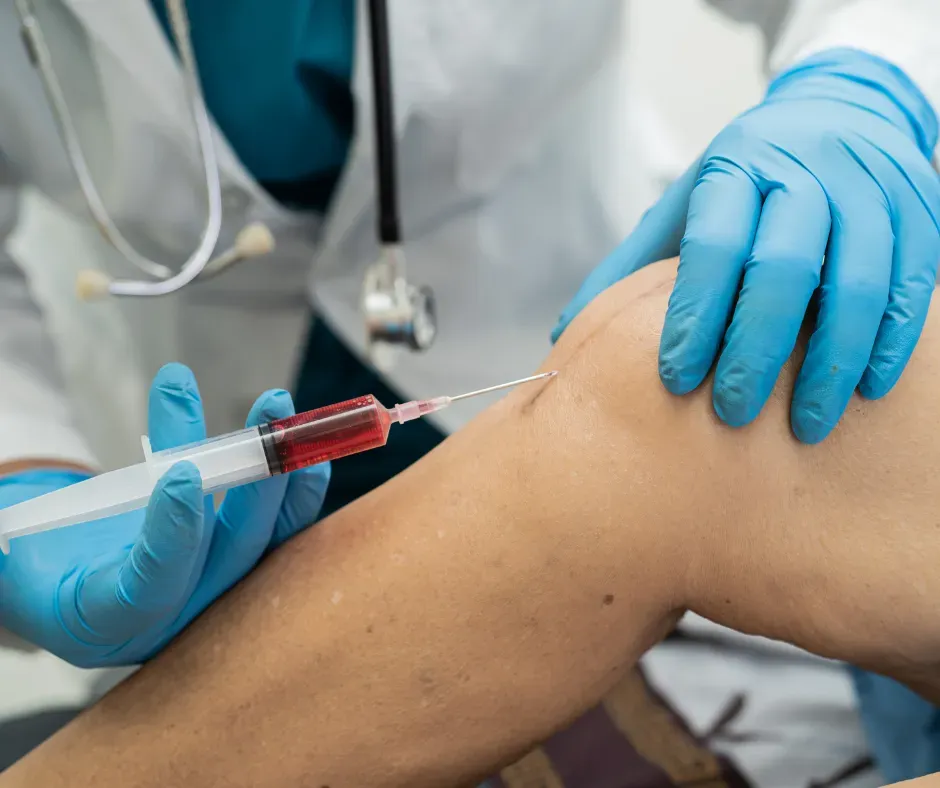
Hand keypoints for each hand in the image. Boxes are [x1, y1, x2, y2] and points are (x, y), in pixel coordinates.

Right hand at [0, 363, 329, 666]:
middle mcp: (164, 617)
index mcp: (99, 623)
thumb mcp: (4, 541)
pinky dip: (285, 486)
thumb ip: (12, 528)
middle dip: (252, 491)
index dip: (169, 536)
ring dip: (278, 475)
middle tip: (265, 430)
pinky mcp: (223, 562)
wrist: (46, 555)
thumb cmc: (18, 547)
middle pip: (224, 560)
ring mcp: (200, 590)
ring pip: (257, 540)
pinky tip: (296, 441)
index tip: (179, 473)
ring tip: (279, 408)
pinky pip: (267, 528)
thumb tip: (6, 513)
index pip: (147, 591)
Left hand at [555, 48, 939, 442]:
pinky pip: (911, 283)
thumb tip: (568, 330)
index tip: (677, 379)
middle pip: (782, 268)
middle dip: (756, 348)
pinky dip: (888, 340)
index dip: (694, 315)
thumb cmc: (751, 174)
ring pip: (856, 281)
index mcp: (737, 169)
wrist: (844, 109)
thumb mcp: (686, 203)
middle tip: (735, 413)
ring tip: (806, 424)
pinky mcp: (919, 210)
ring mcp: (870, 189)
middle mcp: (805, 173)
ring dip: (831, 361)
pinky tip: (865, 387)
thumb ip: (634, 264)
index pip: (712, 247)